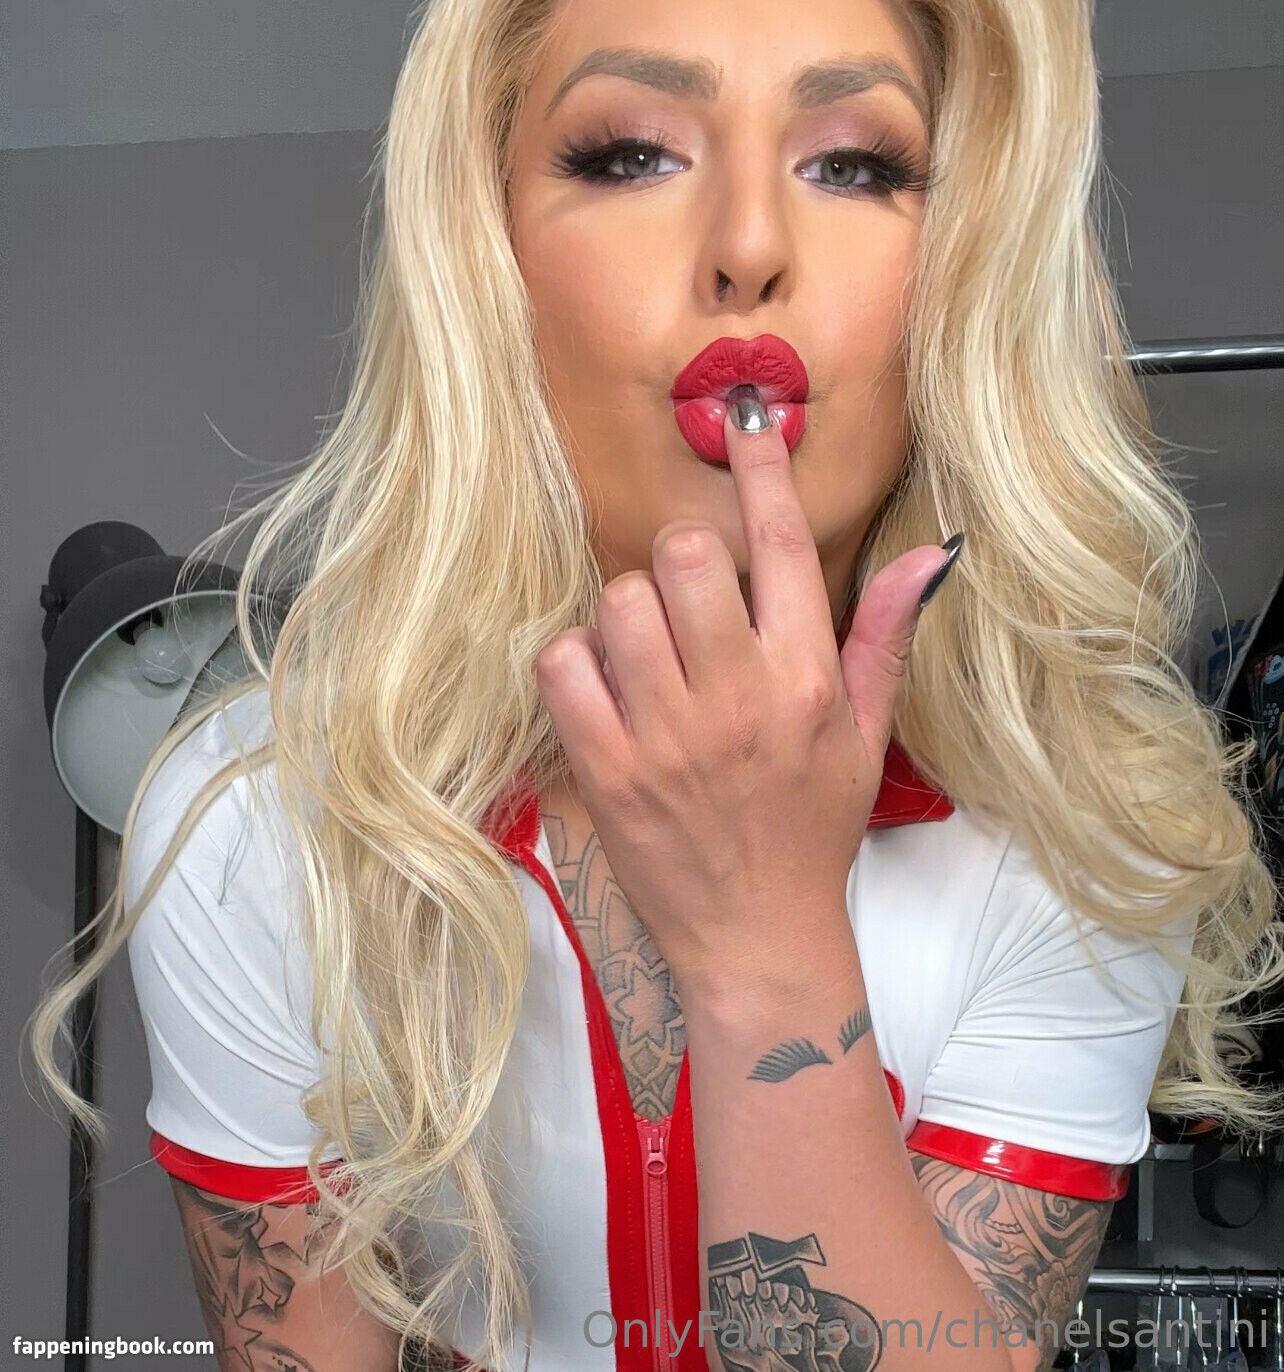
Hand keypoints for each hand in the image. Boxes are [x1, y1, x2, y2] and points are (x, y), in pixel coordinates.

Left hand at [533, 397, 961, 996]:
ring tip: (647, 652)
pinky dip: (575, 661)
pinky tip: (604, 688)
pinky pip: (564, 665)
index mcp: (807, 680)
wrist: (757, 936)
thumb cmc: (812, 830)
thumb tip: (927, 554)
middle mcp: (738, 697)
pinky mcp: (608, 771)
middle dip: (679, 558)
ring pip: (619, 601)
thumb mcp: (865, 737)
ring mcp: (667, 735)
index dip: (760, 467)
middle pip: (682, 555)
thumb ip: (883, 637)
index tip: (742, 414)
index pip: (780, 544)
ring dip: (628, 611)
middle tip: (686, 599)